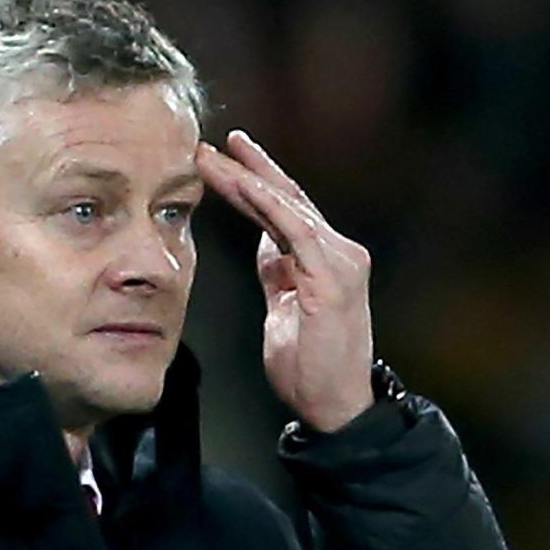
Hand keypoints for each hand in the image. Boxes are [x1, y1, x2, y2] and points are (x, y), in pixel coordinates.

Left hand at [196, 131, 373, 431]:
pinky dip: (264, 204)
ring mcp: (340, 262)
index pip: (286, 210)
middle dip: (248, 167)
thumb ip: (278, 272)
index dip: (255, 182)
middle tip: (210, 144)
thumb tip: (265, 242)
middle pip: (287, 198)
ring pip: (286, 206)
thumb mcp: (283, 307)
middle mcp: (339, 252)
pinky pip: (293, 229)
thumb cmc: (309, 366)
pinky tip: (239, 185)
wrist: (334, 405)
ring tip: (210, 159)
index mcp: (325, 260)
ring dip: (246, 179)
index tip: (223, 160)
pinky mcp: (332, 277)